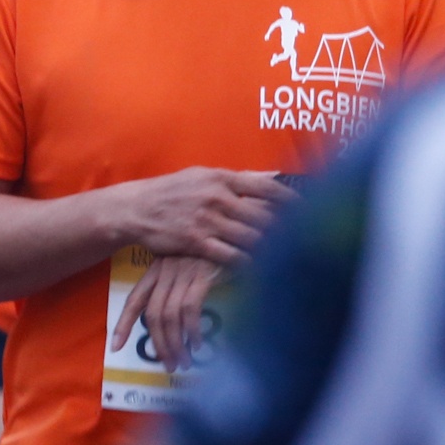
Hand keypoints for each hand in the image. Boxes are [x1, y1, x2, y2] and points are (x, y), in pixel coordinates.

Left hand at [109, 255, 223, 371]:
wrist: (232, 230)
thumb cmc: (210, 252)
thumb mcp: (186, 266)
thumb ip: (176, 289)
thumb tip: (174, 323)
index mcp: (156, 270)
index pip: (135, 300)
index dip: (124, 324)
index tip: (116, 347)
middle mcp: (165, 272)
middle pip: (152, 314)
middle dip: (158, 344)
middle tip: (168, 366)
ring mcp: (182, 273)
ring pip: (169, 315)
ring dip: (175, 343)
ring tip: (184, 362)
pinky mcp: (201, 275)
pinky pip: (190, 308)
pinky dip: (192, 329)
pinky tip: (197, 344)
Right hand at [120, 167, 299, 263]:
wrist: (136, 209)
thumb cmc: (172, 191)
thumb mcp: (201, 176)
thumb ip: (236, 179)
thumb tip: (272, 177)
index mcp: (220, 178)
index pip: (265, 187)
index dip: (290, 200)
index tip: (309, 210)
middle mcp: (216, 197)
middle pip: (263, 216)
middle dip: (285, 229)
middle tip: (303, 239)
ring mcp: (206, 220)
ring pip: (251, 237)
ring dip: (270, 249)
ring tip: (286, 257)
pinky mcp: (196, 242)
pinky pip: (231, 255)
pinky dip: (248, 263)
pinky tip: (258, 268)